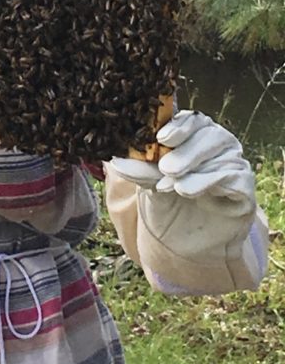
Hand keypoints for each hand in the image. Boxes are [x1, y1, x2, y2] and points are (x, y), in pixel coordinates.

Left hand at [108, 110, 256, 218]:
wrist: (185, 243)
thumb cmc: (168, 203)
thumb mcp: (149, 185)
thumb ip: (139, 171)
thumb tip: (117, 160)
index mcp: (195, 135)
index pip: (192, 119)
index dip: (179, 125)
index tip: (162, 137)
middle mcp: (218, 144)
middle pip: (209, 134)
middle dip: (186, 150)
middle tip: (166, 168)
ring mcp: (234, 164)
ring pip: (221, 157)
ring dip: (194, 170)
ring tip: (173, 186)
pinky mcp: (245, 189)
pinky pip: (234, 178)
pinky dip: (210, 182)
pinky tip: (188, 191)